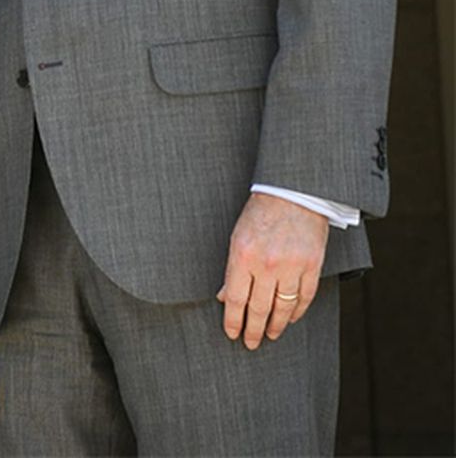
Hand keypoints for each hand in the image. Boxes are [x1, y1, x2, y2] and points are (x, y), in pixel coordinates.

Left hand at [217, 192, 328, 349]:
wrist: (292, 193)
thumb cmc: (260, 212)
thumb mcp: (237, 237)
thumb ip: (232, 269)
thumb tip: (224, 296)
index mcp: (243, 255)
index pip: (235, 298)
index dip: (233, 320)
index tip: (232, 333)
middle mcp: (267, 264)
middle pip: (258, 308)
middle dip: (253, 329)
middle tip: (251, 343)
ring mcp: (291, 267)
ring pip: (282, 308)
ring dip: (275, 325)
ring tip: (269, 335)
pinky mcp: (312, 266)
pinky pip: (304, 298)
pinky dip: (296, 312)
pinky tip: (289, 319)